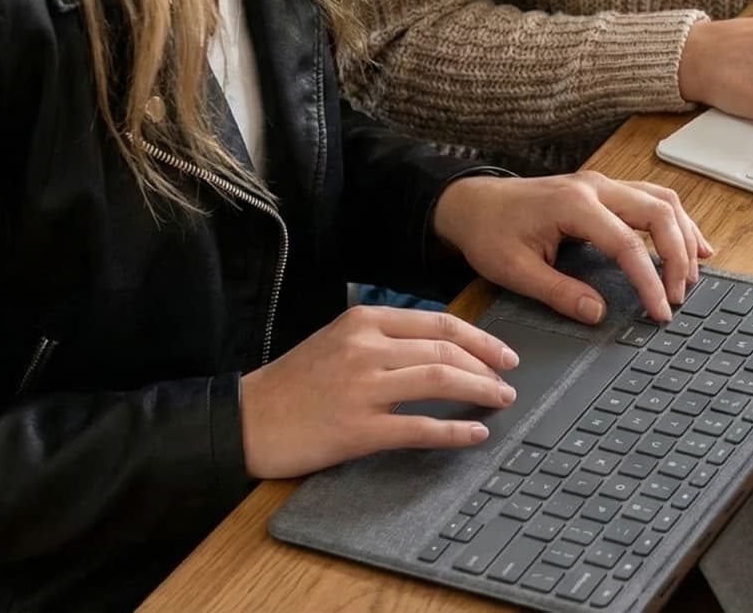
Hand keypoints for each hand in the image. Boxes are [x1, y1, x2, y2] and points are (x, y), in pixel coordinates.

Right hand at [237, 304, 519, 478]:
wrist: (244, 419)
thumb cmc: (295, 382)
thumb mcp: (339, 340)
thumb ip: (386, 337)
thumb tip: (444, 347)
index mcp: (365, 320)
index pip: (440, 322)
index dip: (480, 338)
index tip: (504, 352)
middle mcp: (366, 347)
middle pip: (446, 349)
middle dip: (487, 364)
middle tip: (508, 379)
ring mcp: (362, 387)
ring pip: (440, 380)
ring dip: (480, 390)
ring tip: (502, 400)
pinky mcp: (356, 428)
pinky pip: (419, 427)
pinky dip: (454, 429)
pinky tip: (476, 433)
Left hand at [432, 171, 710, 323]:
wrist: (470, 203)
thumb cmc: (489, 233)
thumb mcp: (515, 270)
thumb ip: (559, 292)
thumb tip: (599, 314)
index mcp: (574, 205)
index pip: (627, 244)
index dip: (650, 280)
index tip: (660, 311)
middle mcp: (596, 187)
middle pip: (658, 213)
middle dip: (677, 256)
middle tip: (680, 296)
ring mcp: (603, 184)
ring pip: (662, 200)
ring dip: (684, 235)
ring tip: (694, 274)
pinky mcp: (604, 190)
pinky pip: (653, 198)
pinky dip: (676, 221)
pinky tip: (692, 243)